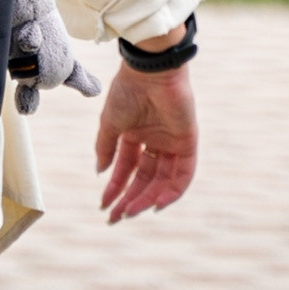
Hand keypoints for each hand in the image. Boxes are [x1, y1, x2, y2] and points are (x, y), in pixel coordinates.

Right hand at [94, 63, 197, 224]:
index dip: (115, 188)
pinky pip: (183, 174)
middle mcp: (154, 142)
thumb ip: (106, 148)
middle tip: (116, 217)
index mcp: (135, 136)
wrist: (150, 72)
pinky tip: (157, 204)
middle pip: (144, 179)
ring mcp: (171, 143)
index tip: (104, 205)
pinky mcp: (187, 143)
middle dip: (129, 199)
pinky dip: (172, 191)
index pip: (126, 169)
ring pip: (161, 181)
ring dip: (146, 199)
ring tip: (130, 213)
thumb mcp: (110, 123)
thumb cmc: (127, 91)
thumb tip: (101, 172)